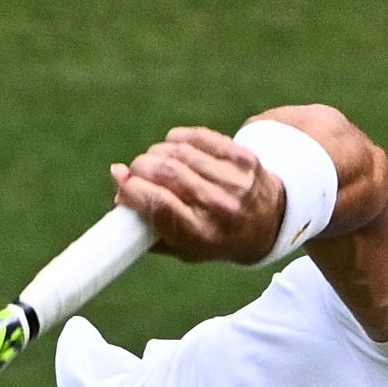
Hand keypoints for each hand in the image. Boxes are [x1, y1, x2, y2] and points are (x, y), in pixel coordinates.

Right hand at [111, 127, 284, 264]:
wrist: (269, 222)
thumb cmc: (215, 237)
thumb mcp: (184, 248)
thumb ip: (149, 229)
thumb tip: (119, 195)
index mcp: (203, 236)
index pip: (158, 204)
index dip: (131, 189)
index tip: (120, 181)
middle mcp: (221, 208)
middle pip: (165, 173)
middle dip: (140, 168)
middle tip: (135, 172)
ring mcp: (234, 180)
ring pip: (178, 152)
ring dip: (156, 153)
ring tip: (153, 162)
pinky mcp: (242, 158)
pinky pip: (197, 137)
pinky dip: (177, 139)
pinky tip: (172, 148)